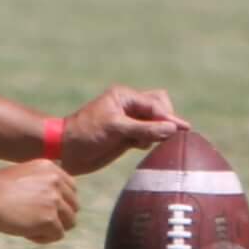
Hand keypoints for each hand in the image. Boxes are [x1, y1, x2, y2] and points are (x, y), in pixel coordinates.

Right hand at [0, 157, 78, 242]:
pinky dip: (43, 238)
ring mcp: (55, 200)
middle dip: (58, 217)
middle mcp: (57, 181)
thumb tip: (51, 201)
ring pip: (69, 223)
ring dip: (52, 228)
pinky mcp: (49, 218)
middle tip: (35, 221)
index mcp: (52, 168)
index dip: (58, 204)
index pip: (72, 190)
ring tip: (30, 228)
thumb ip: (41, 182)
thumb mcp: (24, 174)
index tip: (40, 209)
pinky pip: (57, 235)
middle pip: (73, 207)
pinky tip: (26, 233)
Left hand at [60, 85, 188, 173]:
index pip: (154, 104)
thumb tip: (172, 129)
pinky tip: (142, 147)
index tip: (184, 129)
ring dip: (158, 132)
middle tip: (169, 137)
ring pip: (154, 122)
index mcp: (125, 97)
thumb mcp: (116, 128)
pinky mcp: (126, 137)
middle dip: (165, 120)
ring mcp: (128, 122)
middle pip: (158, 108)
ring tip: (151, 143)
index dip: (169, 117)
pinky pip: (147, 135)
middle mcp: (129, 107)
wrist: (64, 151)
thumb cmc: (86, 134)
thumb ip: (144, 128)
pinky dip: (150, 140)